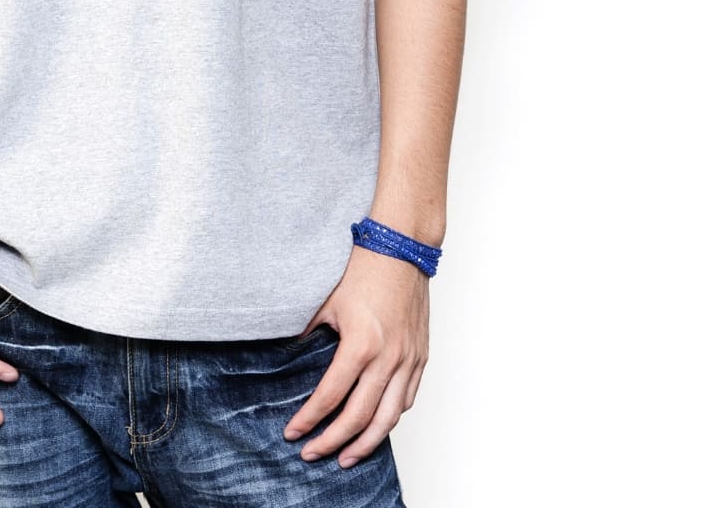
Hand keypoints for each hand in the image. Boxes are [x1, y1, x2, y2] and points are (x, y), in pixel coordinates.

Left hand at [282, 244, 429, 466]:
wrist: (400, 249)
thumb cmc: (361, 270)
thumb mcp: (326, 302)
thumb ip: (308, 333)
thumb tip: (287, 357)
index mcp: (361, 344)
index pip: (330, 396)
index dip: (309, 420)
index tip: (293, 433)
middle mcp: (388, 358)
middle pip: (360, 418)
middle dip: (333, 442)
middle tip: (313, 454)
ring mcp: (408, 359)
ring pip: (389, 418)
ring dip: (366, 443)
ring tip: (345, 457)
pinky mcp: (420, 356)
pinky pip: (407, 399)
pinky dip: (390, 419)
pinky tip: (375, 427)